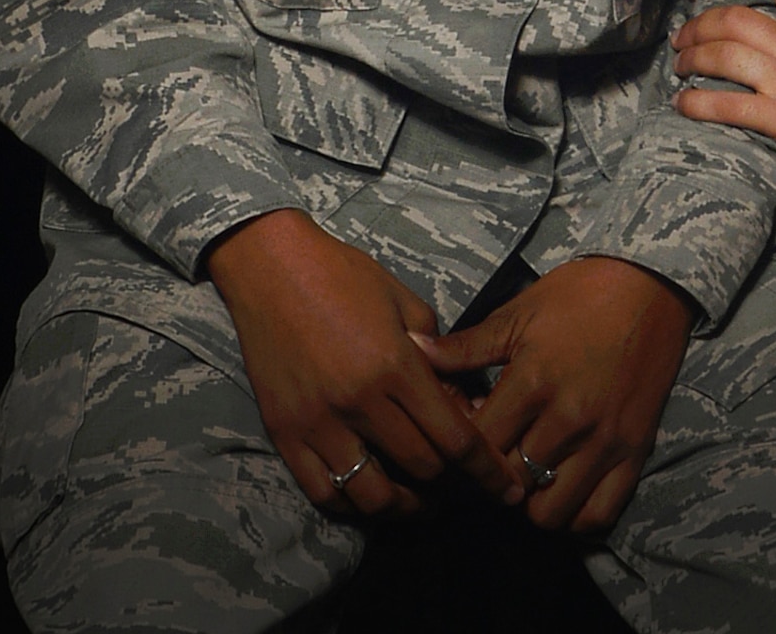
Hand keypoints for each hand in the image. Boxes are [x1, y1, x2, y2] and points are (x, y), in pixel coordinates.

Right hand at [206, 209, 520, 520]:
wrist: (272, 269)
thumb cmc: (344, 276)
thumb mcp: (405, 303)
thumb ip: (438, 356)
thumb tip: (460, 404)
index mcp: (396, 366)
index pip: (453, 437)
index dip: (485, 469)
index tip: (504, 487)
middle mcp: (359, 402)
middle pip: (420, 468)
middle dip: (451, 483)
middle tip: (461, 481)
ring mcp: (318, 423)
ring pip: (371, 495)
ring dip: (403, 506)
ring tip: (419, 501)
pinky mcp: (284, 434)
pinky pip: (323, 492)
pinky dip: (352, 504)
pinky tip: (369, 495)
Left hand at [418, 257, 693, 533]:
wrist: (650, 284)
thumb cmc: (578, 293)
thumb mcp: (518, 313)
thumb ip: (465, 347)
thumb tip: (411, 352)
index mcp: (533, 382)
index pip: (477, 445)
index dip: (459, 448)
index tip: (458, 438)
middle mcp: (568, 420)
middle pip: (509, 483)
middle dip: (490, 478)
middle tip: (489, 460)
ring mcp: (604, 442)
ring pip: (549, 512)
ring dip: (530, 502)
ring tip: (525, 476)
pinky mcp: (634, 452)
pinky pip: (598, 515)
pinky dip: (574, 515)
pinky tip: (560, 490)